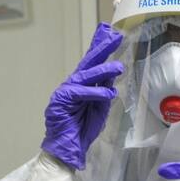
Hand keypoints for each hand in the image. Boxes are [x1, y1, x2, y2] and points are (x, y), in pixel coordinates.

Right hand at [41, 22, 123, 169]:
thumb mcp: (100, 106)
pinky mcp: (60, 101)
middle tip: (115, 37)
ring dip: (102, 70)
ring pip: (85, 75)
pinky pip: (80, 93)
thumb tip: (111, 74)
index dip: (101, 47)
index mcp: (83, 84)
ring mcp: (65, 91)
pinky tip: (108, 93)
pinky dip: (95, 92)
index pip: (93, 62)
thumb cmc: (83, 128)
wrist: (69, 147)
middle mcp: (73, 84)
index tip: (110, 33)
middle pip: (88, 62)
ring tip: (118, 67)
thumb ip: (104, 90)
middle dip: (101, 48)